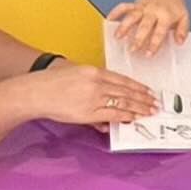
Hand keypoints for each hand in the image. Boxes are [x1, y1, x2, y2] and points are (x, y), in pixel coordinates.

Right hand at [26, 63, 160, 126]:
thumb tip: (104, 95)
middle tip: (154, 103)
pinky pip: (112, 114)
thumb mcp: (76, 75)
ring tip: (149, 112)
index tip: (148, 91)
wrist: (36, 92)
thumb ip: (93, 85)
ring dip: (138, 108)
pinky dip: (125, 116)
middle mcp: (96, 83)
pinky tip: (133, 118)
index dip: (137, 86)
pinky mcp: (88, 112)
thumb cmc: (52, 83)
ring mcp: (93, 98)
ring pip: (123, 102)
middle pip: (126, 91)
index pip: (122, 79)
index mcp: (94, 71)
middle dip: (143, 98)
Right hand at [108, 0, 188, 54]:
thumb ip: (182, 30)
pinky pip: (124, 6)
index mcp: (166, 16)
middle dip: (138, 38)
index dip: (154, 43)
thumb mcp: (184, 17)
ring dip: (124, 26)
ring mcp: (143, 7)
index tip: (149, 54)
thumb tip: (179, 42)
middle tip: (133, 50)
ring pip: (131, 16)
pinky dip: (115, 12)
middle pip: (144, 25)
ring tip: (117, 37)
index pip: (159, 31)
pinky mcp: (135, 4)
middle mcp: (153, 11)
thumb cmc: (174, 5)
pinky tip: (109, 20)